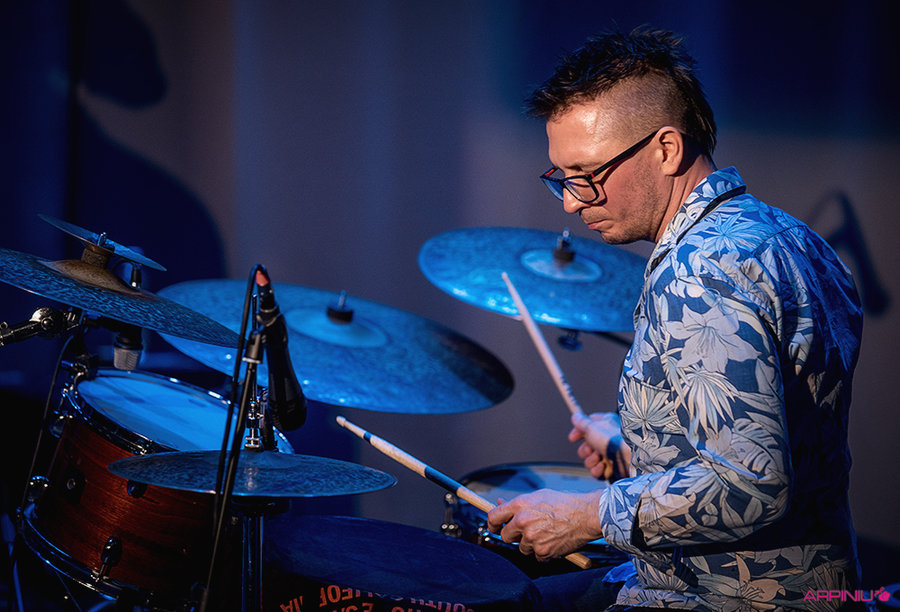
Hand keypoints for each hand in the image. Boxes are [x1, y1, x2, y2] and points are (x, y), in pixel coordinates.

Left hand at [486, 489, 602, 561]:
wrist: (586, 515)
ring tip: (547, 533)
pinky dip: (544, 552)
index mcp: (520, 505)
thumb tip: (500, 504)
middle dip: (514, 535)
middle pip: (505, 536)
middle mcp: (523, 521)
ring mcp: (532, 537)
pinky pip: (536, 556)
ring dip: (531, 544)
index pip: (493, 517)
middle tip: (527, 531)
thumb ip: (518, 504)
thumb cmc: (565, 503)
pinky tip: (554, 540)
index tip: (495, 527)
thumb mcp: (538, 496)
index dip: (492, 523)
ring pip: (522, 547)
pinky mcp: (542, 551)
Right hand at [568, 412, 630, 481]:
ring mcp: (610, 454)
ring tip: (599, 458)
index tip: (572, 438)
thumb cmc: (613, 440)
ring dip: (591, 460)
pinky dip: (598, 470)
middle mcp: (608, 439)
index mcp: (607, 424)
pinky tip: (604, 466)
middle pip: (587, 446)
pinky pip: (596, 471)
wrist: (629, 458)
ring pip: (590, 460)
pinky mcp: (612, 468)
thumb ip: (581, 422)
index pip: (588, 426)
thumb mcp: (592, 427)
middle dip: (585, 450)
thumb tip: (575, 416)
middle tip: (591, 449)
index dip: (579, 432)